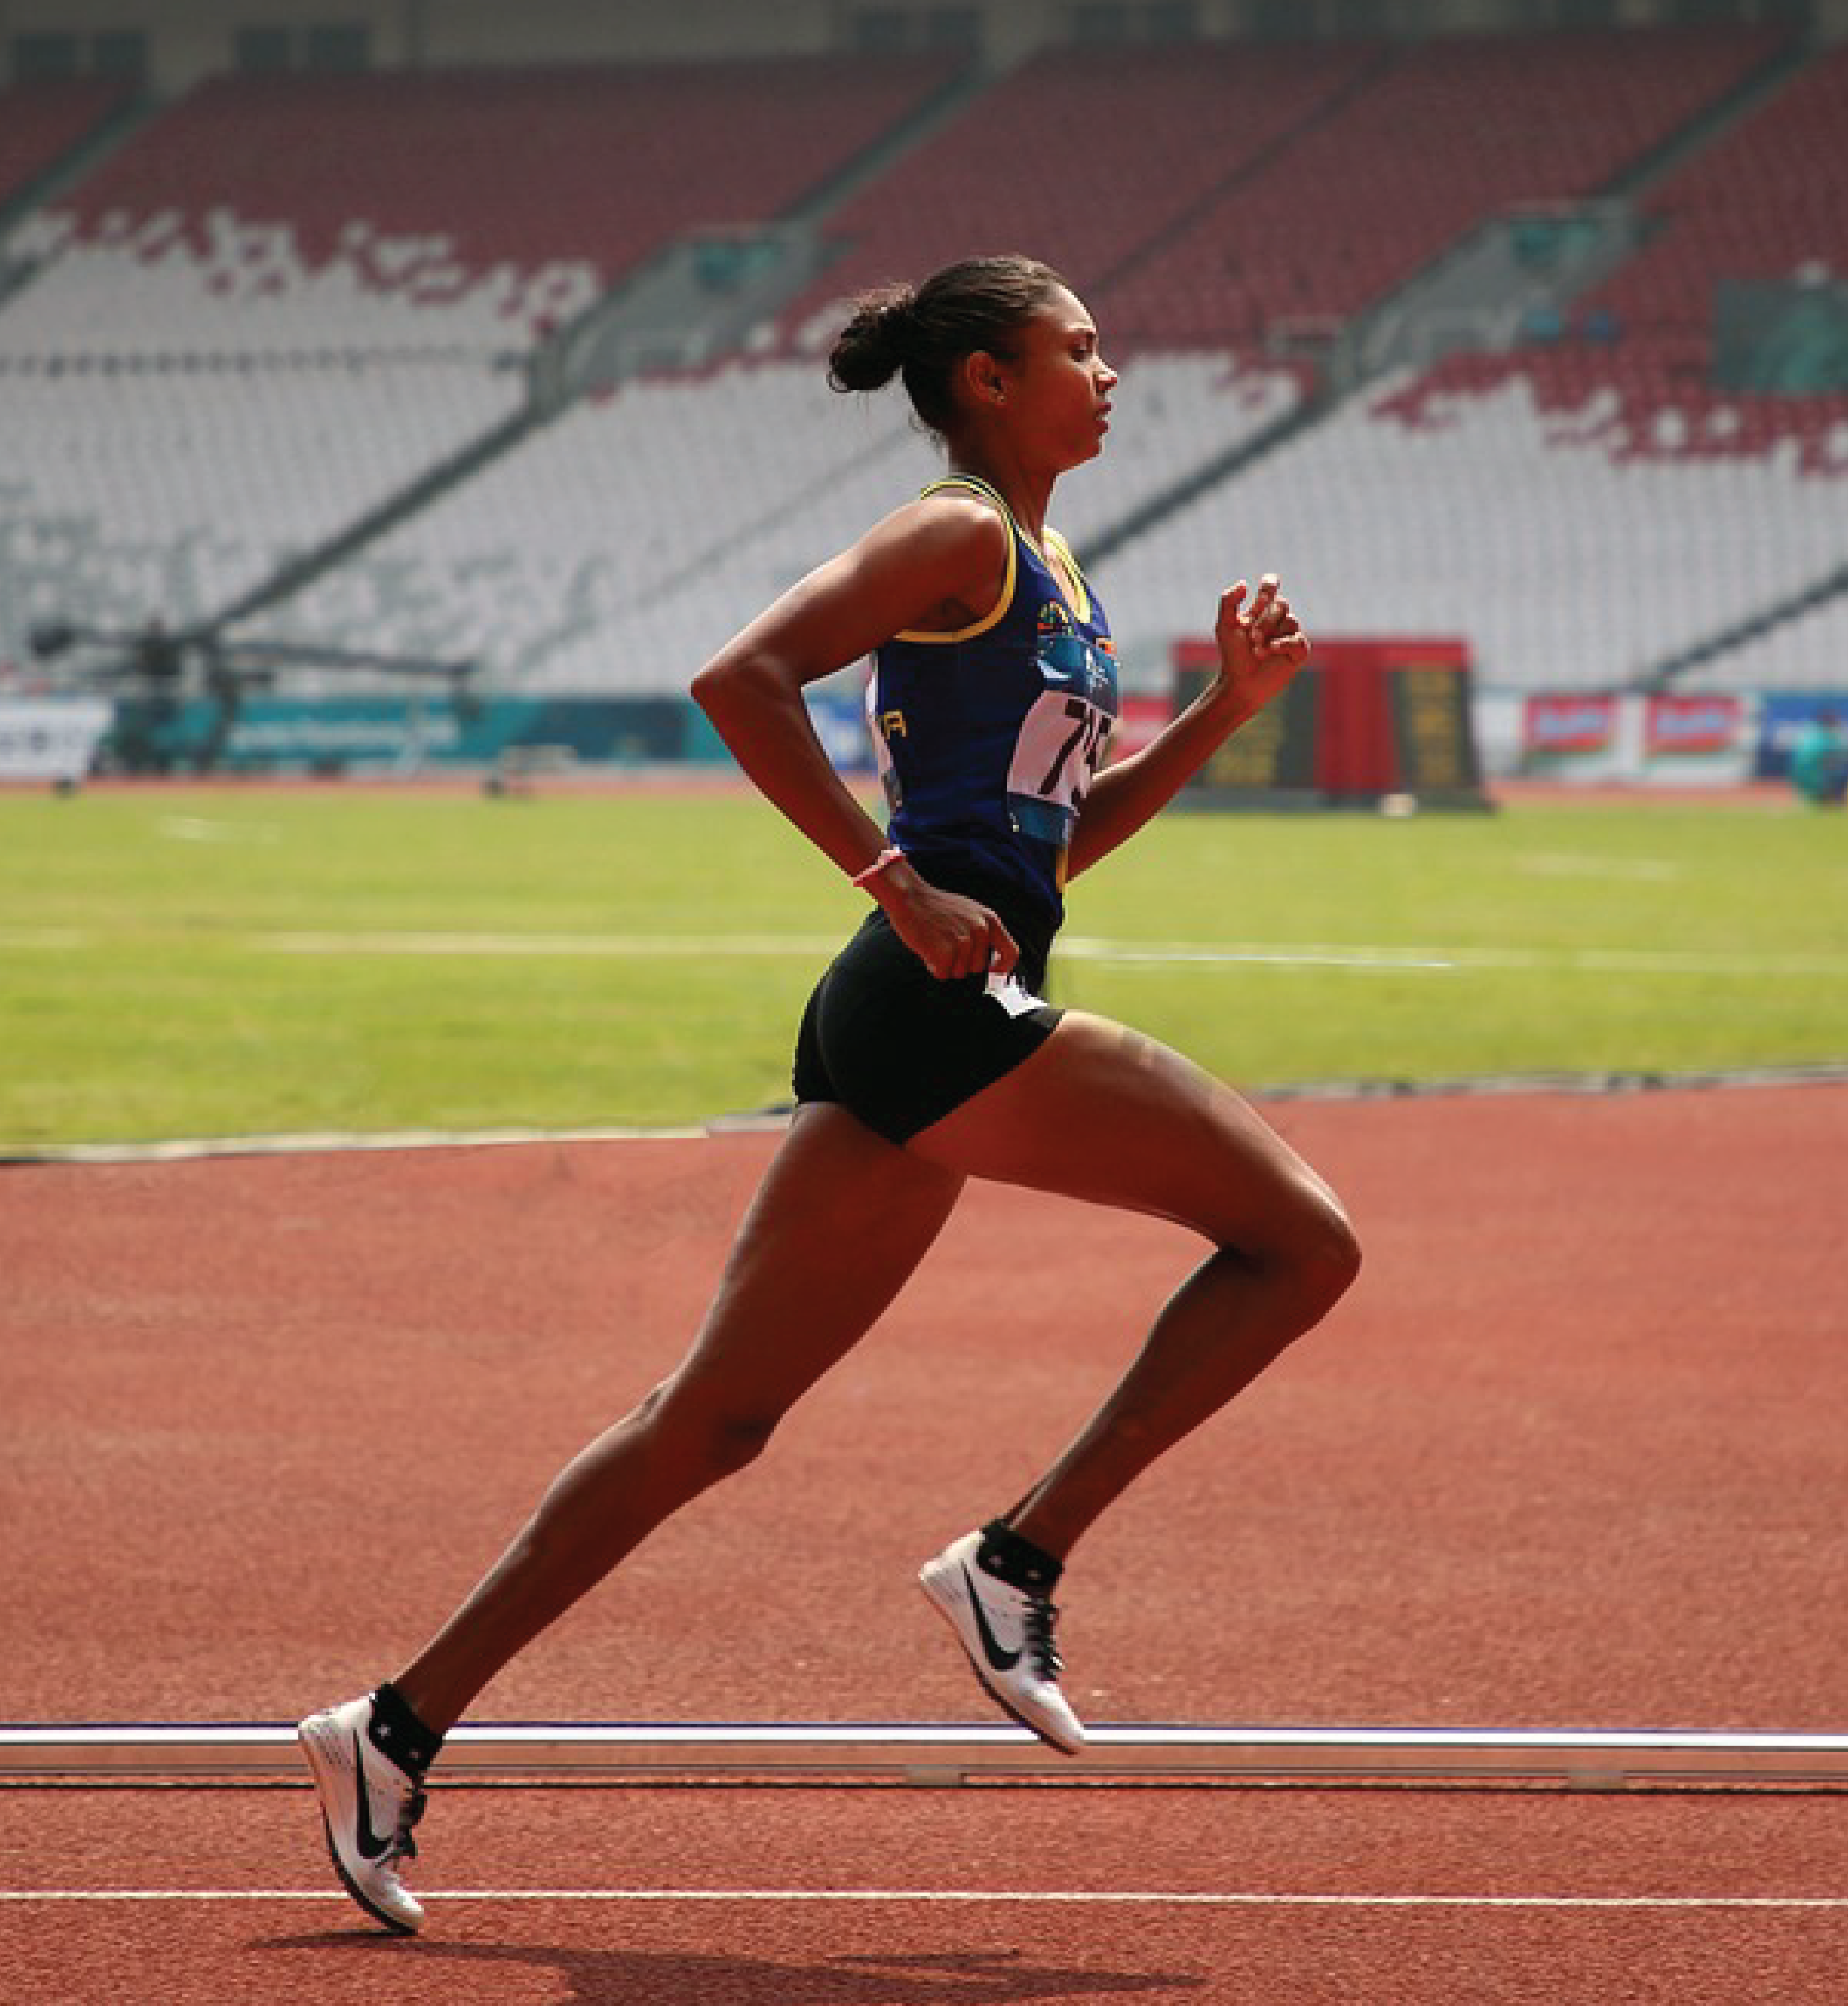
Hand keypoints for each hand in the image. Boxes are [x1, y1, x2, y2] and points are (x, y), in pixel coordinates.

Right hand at [876, 866, 1019, 982]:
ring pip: (959, 972)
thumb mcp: (969, 911)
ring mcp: (963, 941)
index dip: (1003, 968)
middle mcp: (980, 930)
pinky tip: (927, 948)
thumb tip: (989, 962)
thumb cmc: (934, 905)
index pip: (1011, 952)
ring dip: (946, 965)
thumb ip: (981, 932)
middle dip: (961, 963)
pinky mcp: (945, 952)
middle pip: (977, 968)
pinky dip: (933, 967)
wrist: (908, 895)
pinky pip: (942, 974)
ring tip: (935, 943)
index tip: (994, 975)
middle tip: (944, 945)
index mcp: (990, 919)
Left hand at [1214, 574, 1310, 718]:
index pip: (1271, 587)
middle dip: (1265, 620)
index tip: (1263, 593)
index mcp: (1262, 610)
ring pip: (1291, 620)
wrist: (1240, 683)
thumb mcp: (1225, 626)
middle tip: (1251, 637)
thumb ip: (1228, 601)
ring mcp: (1290, 635)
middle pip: (1281, 605)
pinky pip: (1298, 640)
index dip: (1270, 585)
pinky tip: (1271, 650)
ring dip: (1271, 634)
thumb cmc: (1232, 655)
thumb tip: (1244, 583)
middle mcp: (1278, 620)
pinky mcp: (1299, 652)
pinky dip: (1284, 644)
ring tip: (1257, 651)